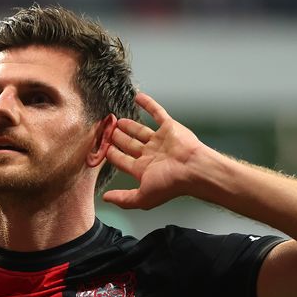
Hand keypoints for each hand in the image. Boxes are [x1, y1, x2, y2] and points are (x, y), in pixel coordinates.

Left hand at [103, 93, 204, 209]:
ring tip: (118, 120)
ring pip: (141, 130)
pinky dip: (148, 104)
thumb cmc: (170, 184)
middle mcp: (151, 155)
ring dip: (130, 125)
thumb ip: (123, 199)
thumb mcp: (142, 197)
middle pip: (130, 145)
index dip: (112, 154)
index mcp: (144, 169)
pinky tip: (138, 97)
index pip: (123, 161)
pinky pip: (157, 113)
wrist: (193, 168)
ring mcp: (160, 140)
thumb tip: (105, 199)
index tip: (103, 148)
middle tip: (108, 131)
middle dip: (119, 139)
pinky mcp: (170, 128)